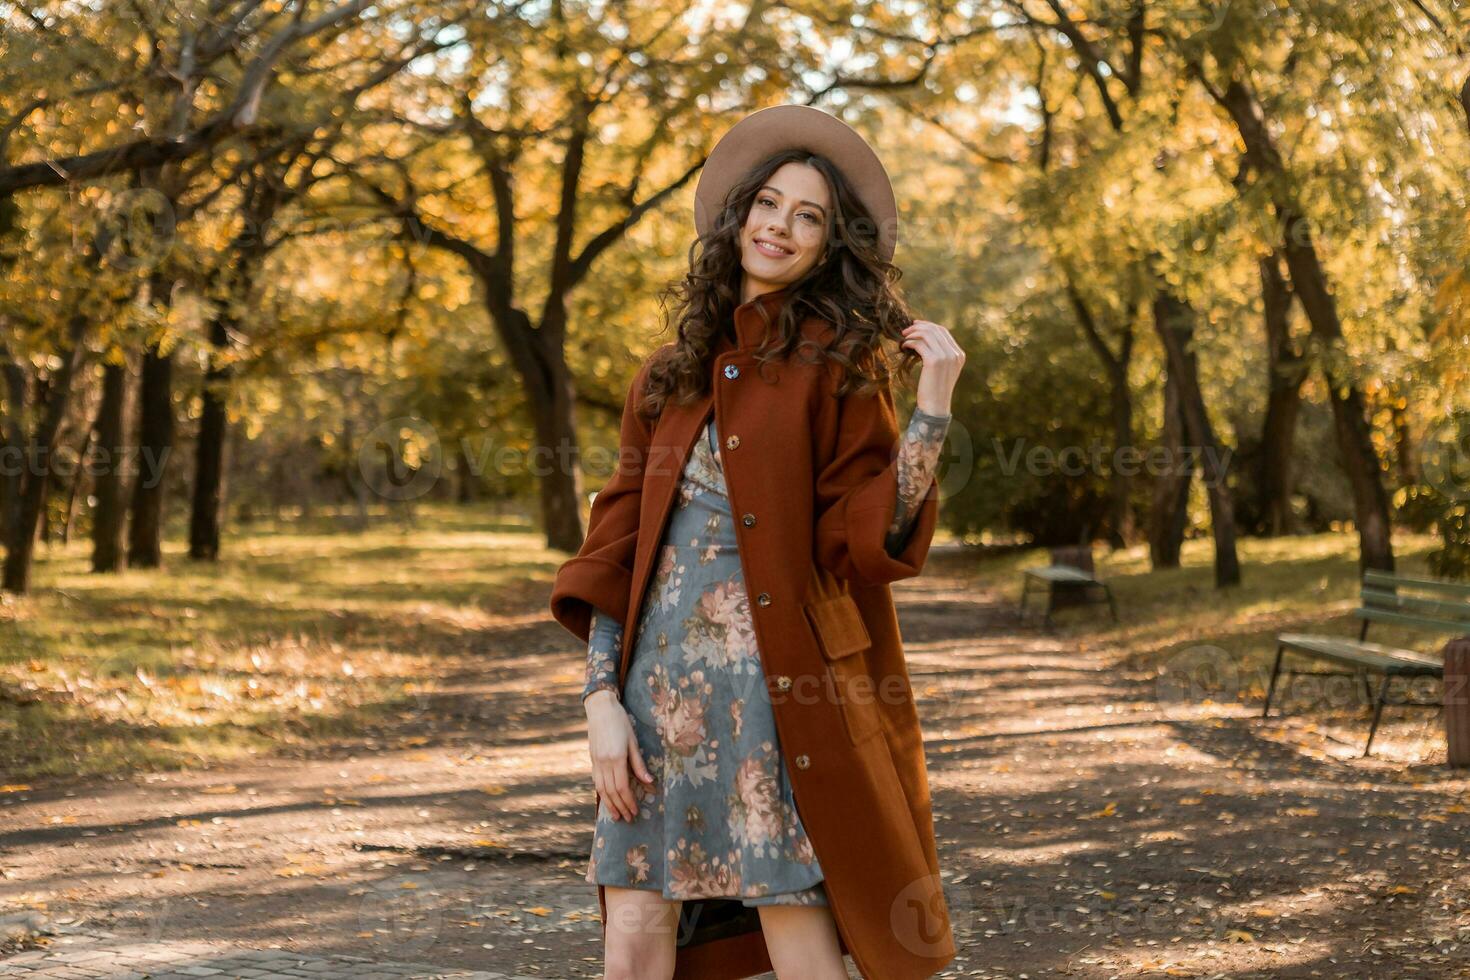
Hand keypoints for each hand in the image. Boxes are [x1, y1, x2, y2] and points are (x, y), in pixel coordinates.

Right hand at [584, 689, 653, 821]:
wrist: (600, 708)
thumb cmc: (620, 722)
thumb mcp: (633, 741)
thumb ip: (639, 764)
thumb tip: (649, 783)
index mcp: (616, 758)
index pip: (622, 787)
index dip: (629, 801)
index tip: (636, 811)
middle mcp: (604, 763)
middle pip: (612, 792)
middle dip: (621, 807)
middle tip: (628, 819)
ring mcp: (596, 762)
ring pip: (602, 789)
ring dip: (610, 804)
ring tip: (617, 816)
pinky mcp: (592, 760)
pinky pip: (596, 782)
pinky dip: (602, 794)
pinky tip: (607, 800)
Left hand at [900, 319, 964, 415]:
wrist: (935, 407)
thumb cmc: (935, 390)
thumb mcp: (943, 370)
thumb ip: (940, 355)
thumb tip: (924, 339)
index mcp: (959, 355)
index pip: (943, 331)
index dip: (928, 326)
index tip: (915, 325)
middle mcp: (955, 354)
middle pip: (935, 330)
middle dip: (918, 327)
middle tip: (906, 330)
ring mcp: (946, 357)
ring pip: (926, 334)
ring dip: (912, 334)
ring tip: (903, 338)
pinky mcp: (934, 361)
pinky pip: (919, 344)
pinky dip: (910, 342)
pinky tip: (904, 346)